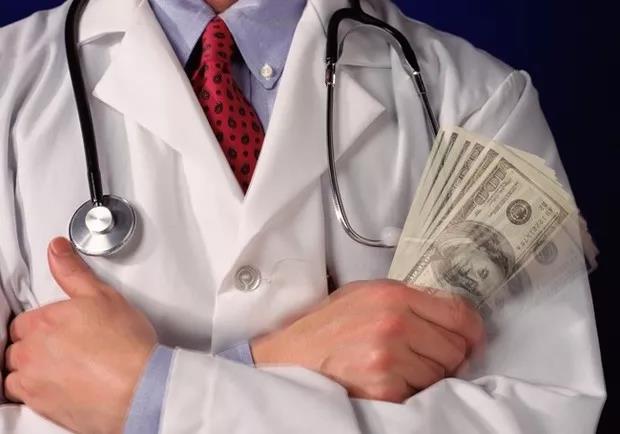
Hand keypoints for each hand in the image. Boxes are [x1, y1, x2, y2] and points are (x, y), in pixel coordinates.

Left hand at [4, 238, 156, 433]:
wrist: (140, 387)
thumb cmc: (127, 345)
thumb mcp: (104, 296)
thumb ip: (73, 271)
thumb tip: (57, 249)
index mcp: (42, 322)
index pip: (22, 322)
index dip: (41, 325)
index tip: (59, 330)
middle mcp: (31, 353)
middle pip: (15, 348)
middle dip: (33, 347)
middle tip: (64, 348)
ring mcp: (33, 383)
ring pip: (14, 375)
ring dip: (30, 372)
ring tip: (61, 369)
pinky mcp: (42, 408)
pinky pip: (23, 400)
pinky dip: (37, 394)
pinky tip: (61, 388)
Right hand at [251, 280, 484, 402]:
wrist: (291, 355)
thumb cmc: (326, 326)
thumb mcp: (365, 295)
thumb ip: (407, 298)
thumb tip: (451, 315)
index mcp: (393, 295)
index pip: (459, 312)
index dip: (472, 329)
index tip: (472, 339)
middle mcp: (395, 322)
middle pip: (455, 346)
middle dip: (447, 355)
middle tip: (424, 355)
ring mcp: (389, 357)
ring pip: (441, 373)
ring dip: (428, 375)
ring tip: (398, 366)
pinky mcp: (384, 387)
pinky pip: (420, 393)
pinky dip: (410, 391)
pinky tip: (388, 379)